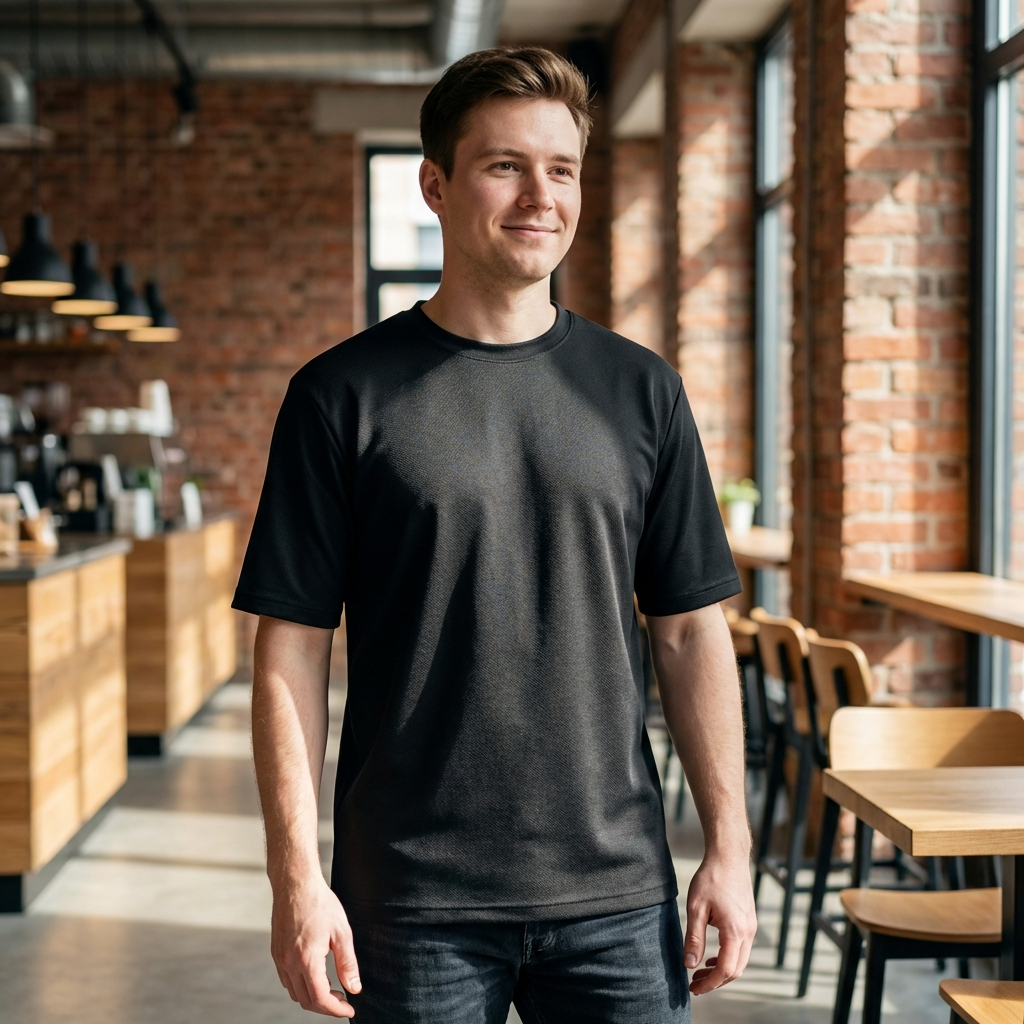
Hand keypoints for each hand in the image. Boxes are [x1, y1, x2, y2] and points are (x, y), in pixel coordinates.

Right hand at [270, 875, 361, 1016]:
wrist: (295, 884)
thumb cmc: (320, 904)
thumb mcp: (341, 932)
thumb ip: (348, 963)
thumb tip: (354, 988)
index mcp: (307, 959)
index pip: (320, 998)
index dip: (336, 1009)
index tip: (350, 1009)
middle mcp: (289, 963)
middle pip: (306, 1000)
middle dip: (326, 1006)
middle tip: (344, 1000)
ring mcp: (280, 958)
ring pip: (294, 993)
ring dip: (313, 997)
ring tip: (332, 989)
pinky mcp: (276, 952)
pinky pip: (286, 980)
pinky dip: (301, 986)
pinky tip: (315, 976)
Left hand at [683, 846, 756, 994]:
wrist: (728, 857)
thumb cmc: (711, 878)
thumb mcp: (696, 908)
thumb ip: (694, 938)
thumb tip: (689, 964)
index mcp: (735, 931)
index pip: (725, 970)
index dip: (709, 983)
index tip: (693, 988)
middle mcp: (748, 932)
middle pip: (736, 970)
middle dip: (715, 981)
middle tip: (694, 983)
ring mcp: (751, 927)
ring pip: (740, 961)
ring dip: (721, 971)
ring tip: (700, 972)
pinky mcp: (749, 921)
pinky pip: (741, 949)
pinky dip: (728, 958)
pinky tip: (712, 956)